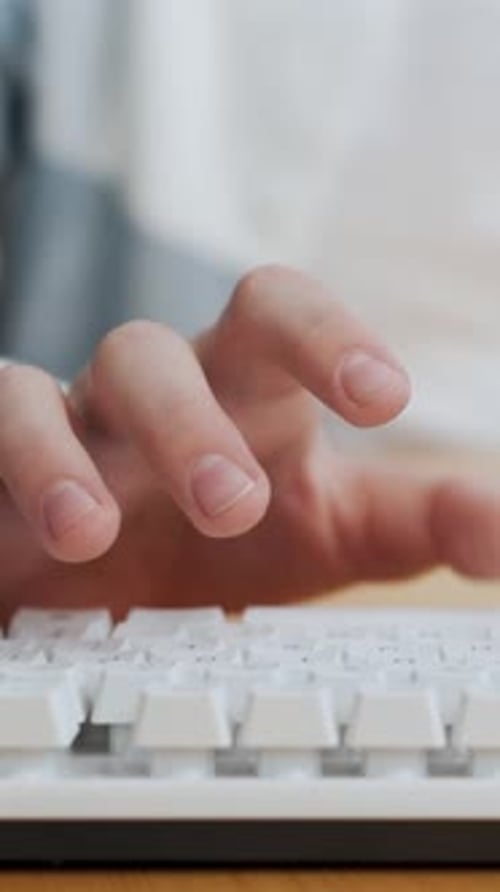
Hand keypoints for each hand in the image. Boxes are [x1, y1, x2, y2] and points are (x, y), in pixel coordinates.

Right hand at [0, 266, 497, 620]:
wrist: (123, 593)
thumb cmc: (235, 546)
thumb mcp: (335, 533)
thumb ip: (418, 522)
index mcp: (246, 392)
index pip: (283, 318)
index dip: (330, 339)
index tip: (385, 396)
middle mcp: (161, 391)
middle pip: (166, 348)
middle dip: (194, 422)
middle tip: (234, 507)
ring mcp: (79, 417)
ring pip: (70, 387)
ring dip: (81, 455)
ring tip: (97, 534)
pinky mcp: (10, 449)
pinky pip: (2, 416)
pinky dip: (19, 463)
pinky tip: (46, 529)